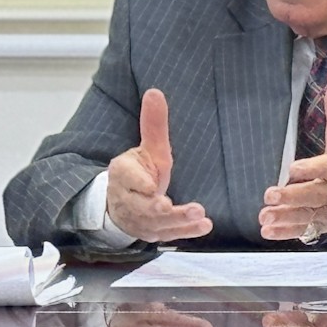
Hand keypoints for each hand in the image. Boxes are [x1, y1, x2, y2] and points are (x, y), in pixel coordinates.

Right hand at [105, 88, 212, 242]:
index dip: (139, 183)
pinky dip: (186, 233)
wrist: (123, 202)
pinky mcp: (153, 232)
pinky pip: (169, 234)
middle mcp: (128, 199)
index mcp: (122, 174)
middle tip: (170, 206)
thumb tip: (155, 92)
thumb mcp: (148, 148)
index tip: (150, 186)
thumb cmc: (140, 172)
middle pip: (141, 205)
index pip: (127, 178)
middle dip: (157, 208)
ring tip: (199, 216)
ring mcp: (139, 219)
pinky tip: (204, 226)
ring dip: (177, 222)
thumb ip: (154, 124)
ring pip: (156, 223)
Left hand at [260, 78, 326, 241]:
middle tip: (270, 195)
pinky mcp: (326, 222)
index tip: (293, 169)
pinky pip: (306, 229)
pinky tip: (268, 231)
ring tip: (264, 217)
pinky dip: (288, 232)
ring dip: (285, 217)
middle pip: (315, 194)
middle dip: (292, 196)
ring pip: (308, 214)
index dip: (311, 169)